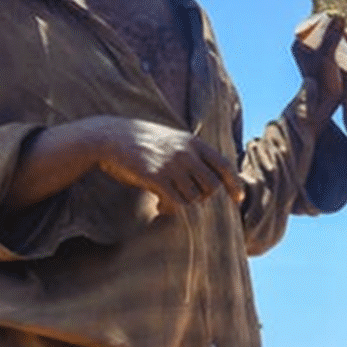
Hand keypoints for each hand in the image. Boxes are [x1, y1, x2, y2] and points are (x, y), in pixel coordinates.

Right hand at [93, 118, 242, 213]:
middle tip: (189, 200)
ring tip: (167, 203)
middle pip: (212, 186)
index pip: (226, 166)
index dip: (235, 185)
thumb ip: (192, 154)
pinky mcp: (156, 177)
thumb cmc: (142, 142)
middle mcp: (187, 152)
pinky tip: (160, 207)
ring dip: (185, 204)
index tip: (238, 199)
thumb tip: (210, 179)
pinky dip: (172, 209)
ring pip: (195, 196)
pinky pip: (177, 202)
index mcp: (195, 142)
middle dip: (204, 198)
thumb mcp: (173, 140)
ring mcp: (172, 164)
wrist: (109, 137)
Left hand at [291, 12, 346, 117]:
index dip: (335, 23)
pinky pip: (338, 45)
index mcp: (301, 43)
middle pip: (328, 28)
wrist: (322, 105)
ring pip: (335, 36)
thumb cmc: (322, 82)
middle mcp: (307, 45)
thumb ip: (333, 35)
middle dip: (344, 33)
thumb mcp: (328, 56)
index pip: (318, 23)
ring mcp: (317, 52)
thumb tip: (338, 14)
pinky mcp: (326, 58)